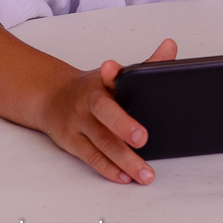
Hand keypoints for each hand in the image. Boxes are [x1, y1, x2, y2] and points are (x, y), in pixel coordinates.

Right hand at [37, 38, 176, 183]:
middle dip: (123, 125)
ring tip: (146, 174)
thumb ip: (146, 63)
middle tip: (143, 138)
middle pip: (105, 113)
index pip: (108, 75)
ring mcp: (78, 123)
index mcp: (101, 82)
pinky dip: (108, 169)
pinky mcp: (71, 142)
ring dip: (125, 160)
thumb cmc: (93, 87)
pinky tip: (125, 177)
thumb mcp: (115, 74)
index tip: (110, 67)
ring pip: (102, 142)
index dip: (111, 71)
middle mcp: (88, 102)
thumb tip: (171, 45)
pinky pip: (91, 157)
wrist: (52, 98)